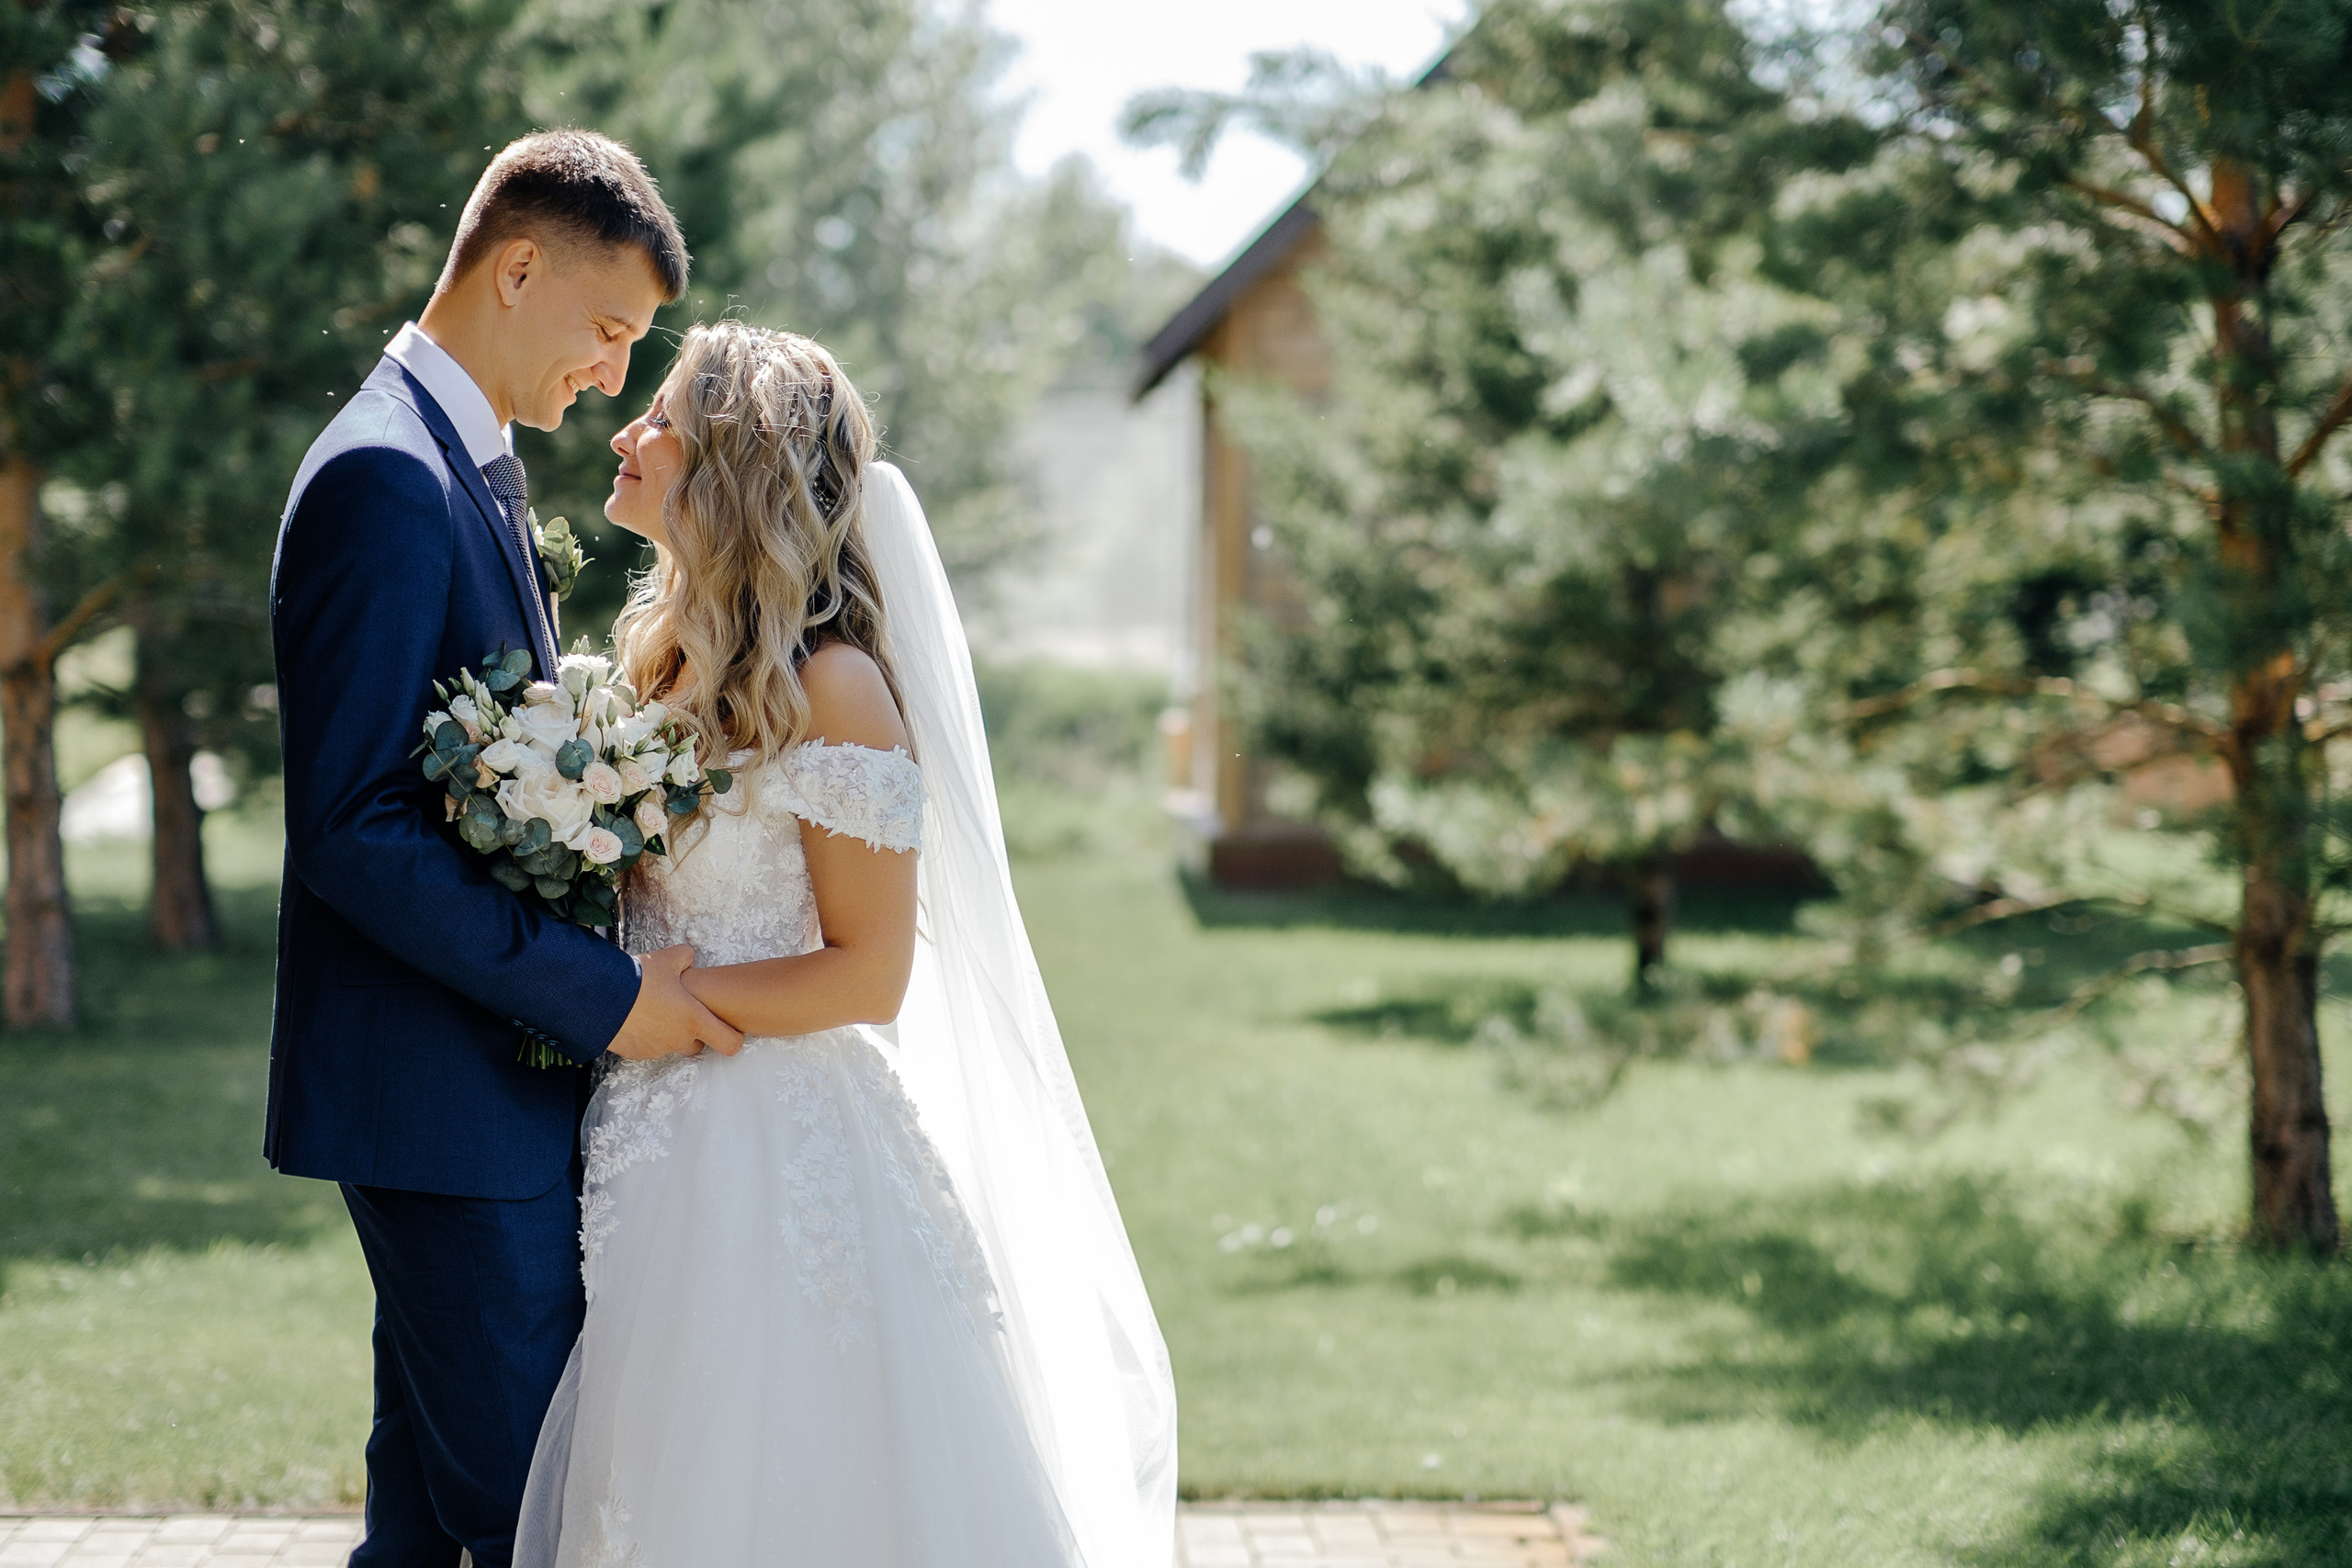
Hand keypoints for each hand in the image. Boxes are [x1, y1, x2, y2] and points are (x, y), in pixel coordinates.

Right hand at [607, 944, 744, 1059]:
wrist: (598, 997)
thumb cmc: (639, 979)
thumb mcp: (667, 959)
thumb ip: (685, 957)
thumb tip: (688, 957)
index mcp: (695, 1020)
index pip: (730, 1044)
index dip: (734, 1037)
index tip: (730, 1028)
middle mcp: (678, 1040)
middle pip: (698, 1045)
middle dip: (694, 1032)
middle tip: (683, 1012)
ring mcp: (656, 1049)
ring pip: (670, 1046)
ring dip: (668, 1034)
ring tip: (654, 1011)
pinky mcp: (635, 1053)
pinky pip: (648, 1047)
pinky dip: (646, 1037)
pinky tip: (636, 1018)